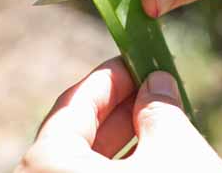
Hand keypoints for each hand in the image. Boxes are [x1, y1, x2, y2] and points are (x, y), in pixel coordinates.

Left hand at [15, 57, 221, 172]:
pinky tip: (154, 156)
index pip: (73, 105)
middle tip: (152, 87)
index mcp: (46, 165)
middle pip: (76, 136)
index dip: (110, 77)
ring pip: (86, 165)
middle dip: (119, 109)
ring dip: (124, 141)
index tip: (137, 59)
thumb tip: (155, 83)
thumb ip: (159, 107)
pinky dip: (120, 168)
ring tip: (159, 119)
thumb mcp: (175, 149)